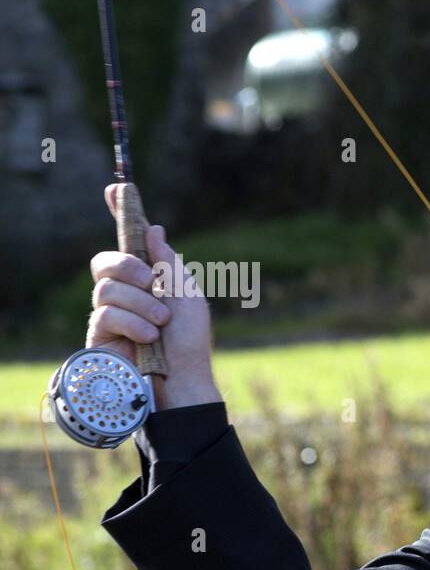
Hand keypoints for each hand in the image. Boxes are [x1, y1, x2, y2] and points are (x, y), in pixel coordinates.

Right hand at [87, 184, 222, 409]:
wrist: (183, 381)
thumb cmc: (189, 342)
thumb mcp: (187, 296)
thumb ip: (167, 263)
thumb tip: (153, 227)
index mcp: (148, 278)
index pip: (127, 242)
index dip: (121, 214)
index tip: (118, 188)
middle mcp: (124, 292)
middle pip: (105, 261)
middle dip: (128, 267)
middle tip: (152, 284)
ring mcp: (109, 313)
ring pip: (108, 287)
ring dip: (142, 304)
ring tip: (161, 325)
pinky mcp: (98, 335)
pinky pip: (106, 313)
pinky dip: (133, 323)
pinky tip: (148, 339)